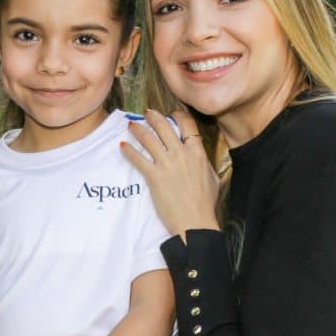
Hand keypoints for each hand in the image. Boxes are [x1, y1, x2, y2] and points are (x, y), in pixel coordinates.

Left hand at [121, 109, 218, 237]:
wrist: (195, 222)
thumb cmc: (205, 204)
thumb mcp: (212, 178)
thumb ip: (203, 164)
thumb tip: (199, 158)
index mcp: (198, 153)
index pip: (187, 125)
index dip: (177, 116)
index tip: (171, 114)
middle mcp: (181, 154)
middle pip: (164, 127)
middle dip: (153, 117)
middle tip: (146, 113)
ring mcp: (167, 164)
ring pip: (149, 139)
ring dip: (138, 129)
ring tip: (132, 125)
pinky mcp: (154, 177)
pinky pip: (138, 158)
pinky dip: (129, 151)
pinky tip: (122, 146)